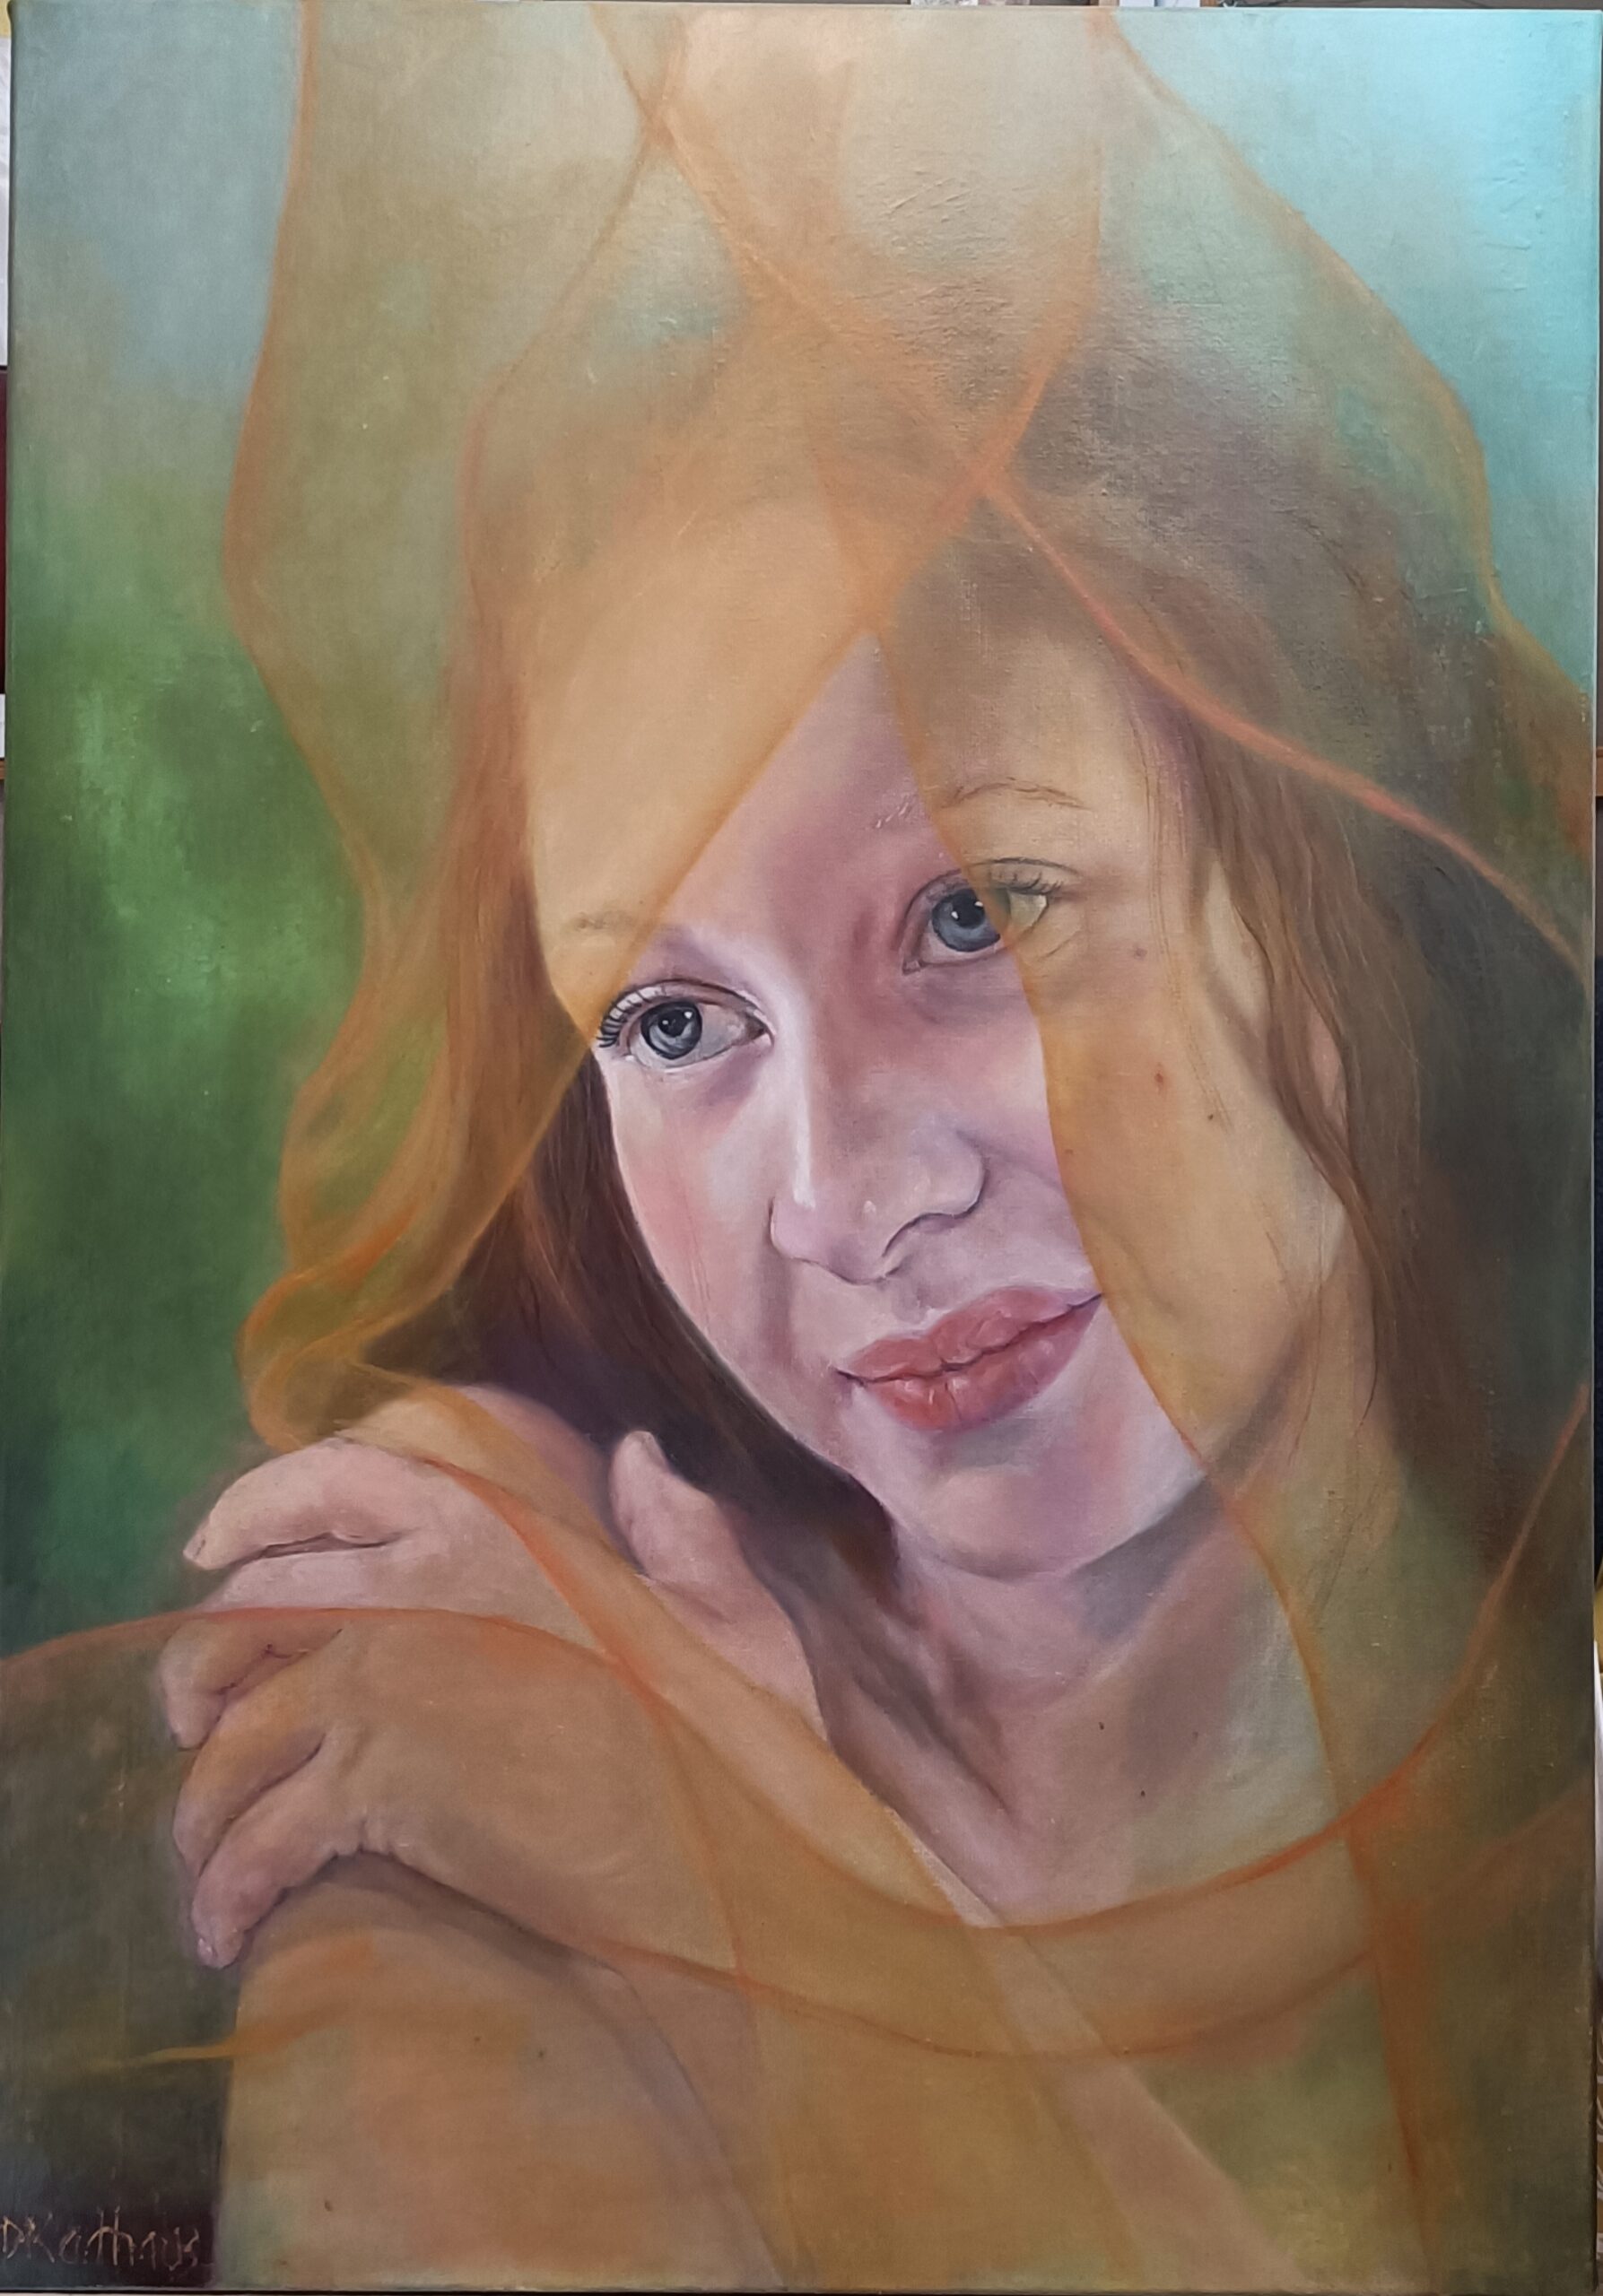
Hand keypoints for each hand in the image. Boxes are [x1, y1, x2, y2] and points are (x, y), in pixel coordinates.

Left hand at [165, 1409, 820, 1964]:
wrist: (726, 1861)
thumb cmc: (738, 1745)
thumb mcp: (726, 1612)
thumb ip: (678, 1525)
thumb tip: (643, 1453)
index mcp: (495, 1526)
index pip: (337, 1480)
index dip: (254, 1508)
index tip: (206, 1551)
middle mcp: (420, 1582)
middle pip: (247, 1610)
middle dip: (198, 1672)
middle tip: (194, 1725)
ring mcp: (389, 1679)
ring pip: (234, 1732)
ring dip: (202, 1806)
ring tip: (207, 1861)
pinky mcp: (376, 1783)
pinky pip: (256, 1832)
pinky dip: (226, 1887)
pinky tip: (227, 1930)